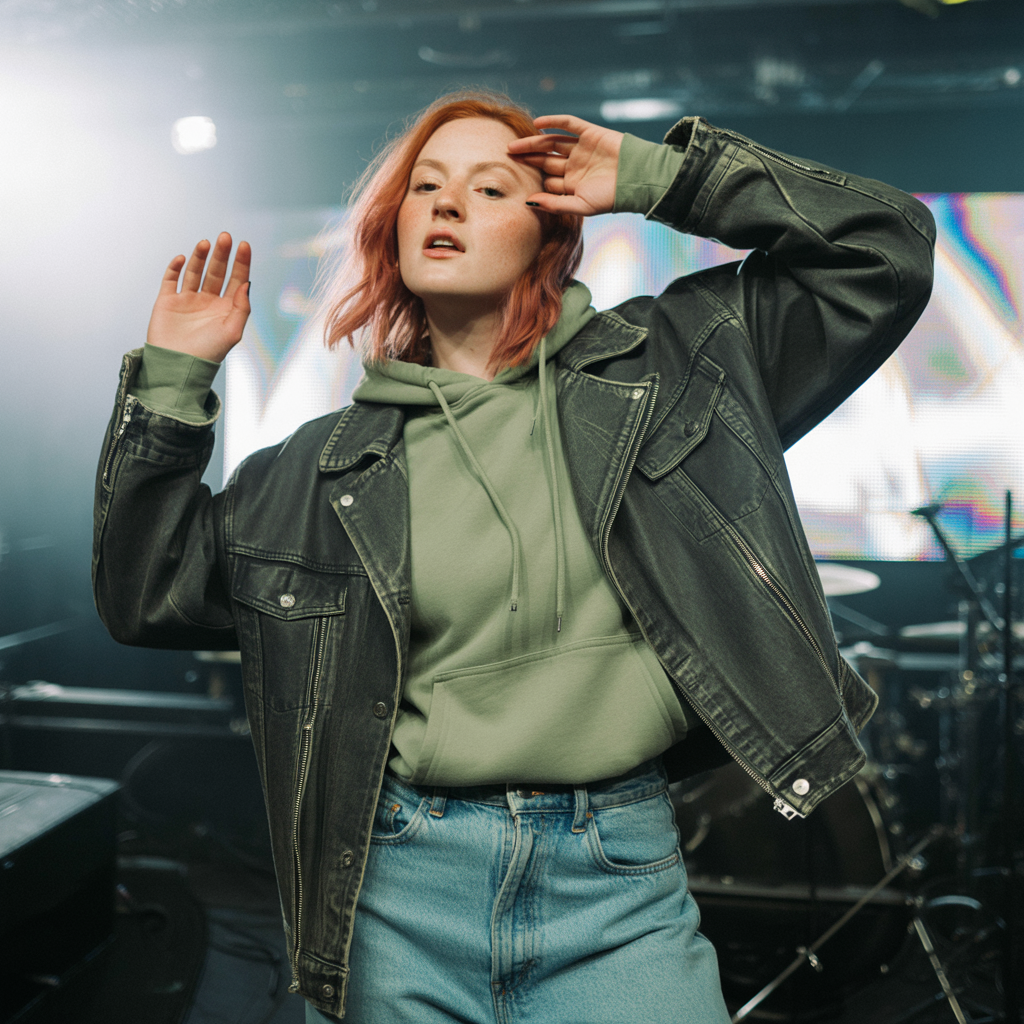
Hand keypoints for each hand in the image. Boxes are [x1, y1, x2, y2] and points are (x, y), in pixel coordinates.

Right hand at [146, 232, 250, 362]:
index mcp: (226, 308)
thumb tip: (246, 283)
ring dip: (200, 257)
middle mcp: (208, 301)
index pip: (237, 280)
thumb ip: (242, 308)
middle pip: (216, 271)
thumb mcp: (232, 332)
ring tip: (206, 243)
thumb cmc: (208, 353)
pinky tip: (181, 258)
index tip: (244, 245)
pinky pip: (171, 279)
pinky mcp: (167, 301)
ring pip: (194, 271)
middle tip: (225, 237)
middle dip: (222, 254)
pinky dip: (175, 267)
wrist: (178, 366)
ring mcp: (187, 300)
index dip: (241, 263)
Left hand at [508, 115, 623, 216]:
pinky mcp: (590, 133)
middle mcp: (575, 166)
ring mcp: (582, 149)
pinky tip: (537, 124)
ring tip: (514, 145)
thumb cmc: (610, 198)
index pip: (547, 182)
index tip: (512, 179)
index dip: (531, 180)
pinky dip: (553, 122)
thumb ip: (554, 204)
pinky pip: (568, 124)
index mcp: (573, 185)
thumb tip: (528, 201)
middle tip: (506, 156)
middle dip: (527, 158)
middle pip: (545, 161)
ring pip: (552, 143)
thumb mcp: (580, 205)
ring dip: (533, 142)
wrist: (637, 179)